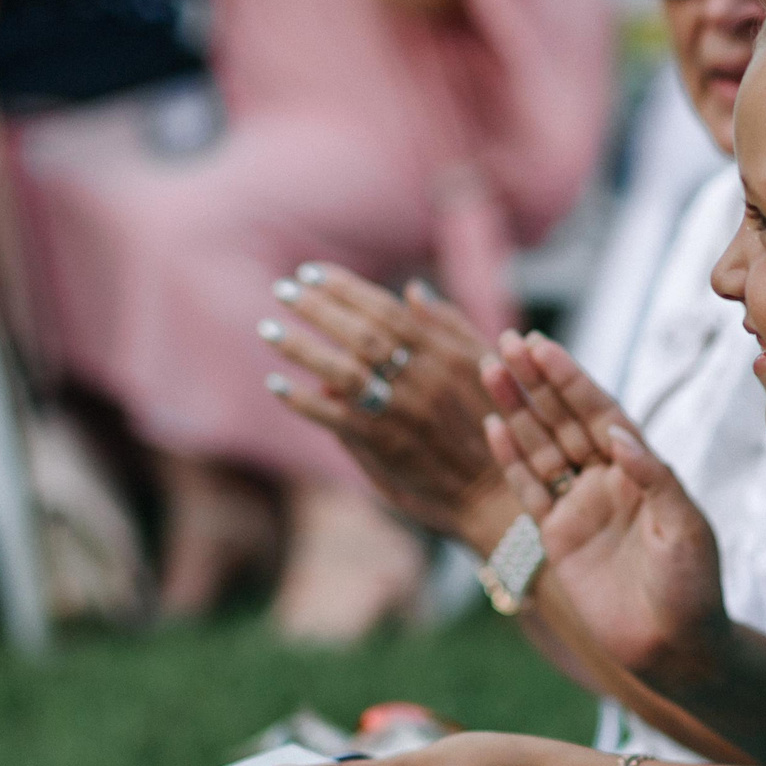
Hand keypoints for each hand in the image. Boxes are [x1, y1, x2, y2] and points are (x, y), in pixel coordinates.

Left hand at [262, 263, 507, 542]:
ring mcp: (404, 413)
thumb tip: (412, 290)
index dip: (345, 287)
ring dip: (301, 348)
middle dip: (317, 307)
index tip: (311, 272)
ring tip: (268, 330)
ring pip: (344, 371)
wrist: (497, 493)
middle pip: (361, 333)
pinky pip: (336, 418)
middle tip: (282, 289)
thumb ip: (450, 326)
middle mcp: (423, 378)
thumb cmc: (494, 425)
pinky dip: (303, 400)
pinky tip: (276, 385)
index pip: (386, 309)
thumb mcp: (485, 367)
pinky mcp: (387, 447)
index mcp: (445, 354)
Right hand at [482, 333, 736, 683]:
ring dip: (516, 409)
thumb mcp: (685, 528)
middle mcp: (609, 481)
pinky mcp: (558, 537)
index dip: (571, 380)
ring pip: (541, 447)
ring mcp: (581, 506)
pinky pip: (529, 490)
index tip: (543, 346)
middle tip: (506, 342)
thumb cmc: (694, 588)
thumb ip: (653, 478)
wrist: (676, 647)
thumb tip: (616, 433)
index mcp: (643, 470)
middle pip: (565, 420)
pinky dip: (510, 459)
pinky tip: (493, 425)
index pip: (601, 413)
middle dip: (537, 382)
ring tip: (490, 370)